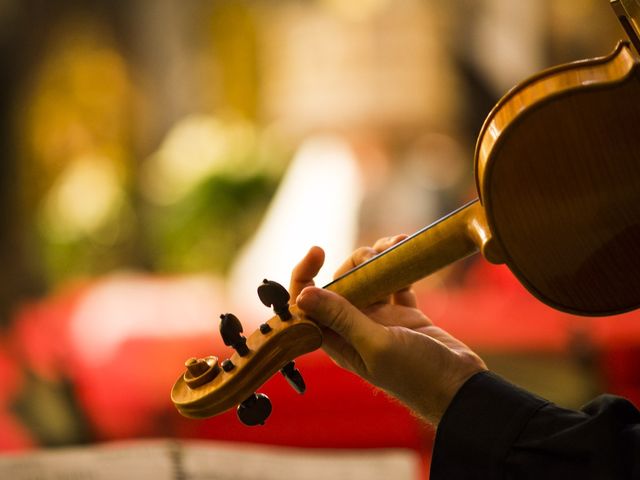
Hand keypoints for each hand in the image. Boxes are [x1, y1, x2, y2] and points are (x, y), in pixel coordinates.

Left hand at [289, 237, 486, 424]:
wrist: (460, 387)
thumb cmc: (416, 375)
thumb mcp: (376, 344)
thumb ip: (342, 318)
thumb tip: (303, 295)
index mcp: (338, 340)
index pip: (307, 306)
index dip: (304, 277)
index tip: (318, 251)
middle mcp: (354, 327)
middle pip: (341, 284)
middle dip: (354, 262)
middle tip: (374, 255)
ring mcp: (380, 319)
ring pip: (368, 279)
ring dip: (378, 258)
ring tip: (396, 243)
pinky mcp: (404, 313)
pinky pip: (394, 281)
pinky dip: (400, 265)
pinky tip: (407, 250)